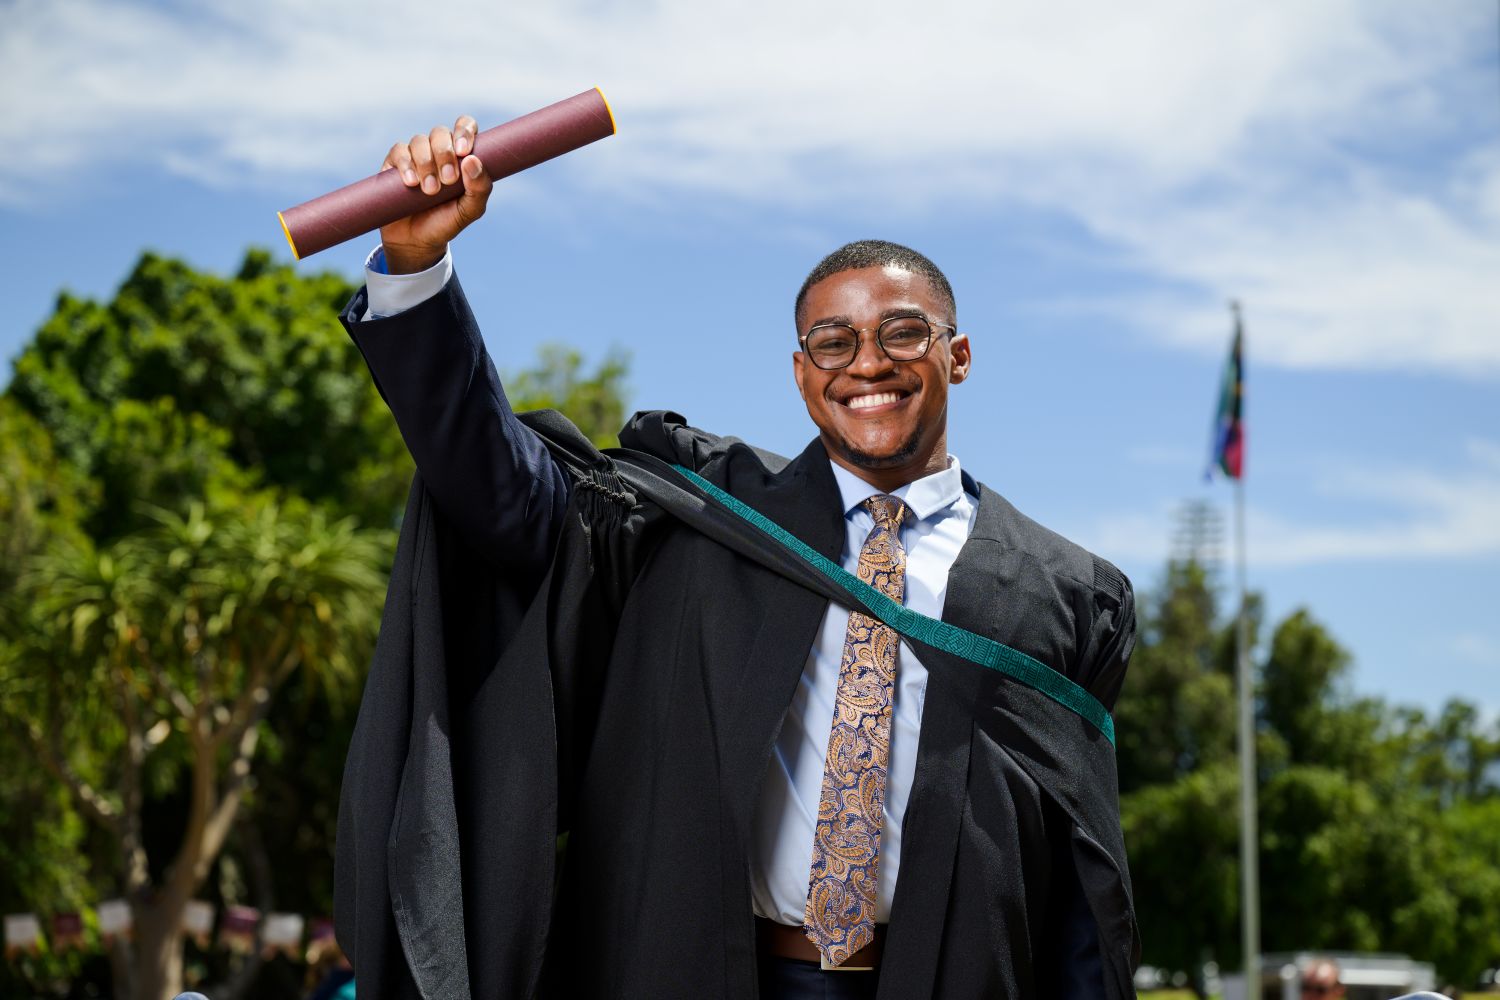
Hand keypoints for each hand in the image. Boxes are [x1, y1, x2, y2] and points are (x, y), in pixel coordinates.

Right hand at [378, 116, 492, 273]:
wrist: (416, 241)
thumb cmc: (447, 222)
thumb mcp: (470, 210)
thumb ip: (480, 189)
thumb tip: (473, 160)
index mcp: (461, 155)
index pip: (465, 126)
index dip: (464, 131)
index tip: (463, 151)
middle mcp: (438, 150)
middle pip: (440, 133)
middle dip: (444, 155)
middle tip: (448, 181)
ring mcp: (416, 155)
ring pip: (419, 141)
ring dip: (426, 164)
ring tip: (429, 190)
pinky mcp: (394, 163)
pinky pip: (399, 151)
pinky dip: (406, 164)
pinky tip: (411, 183)